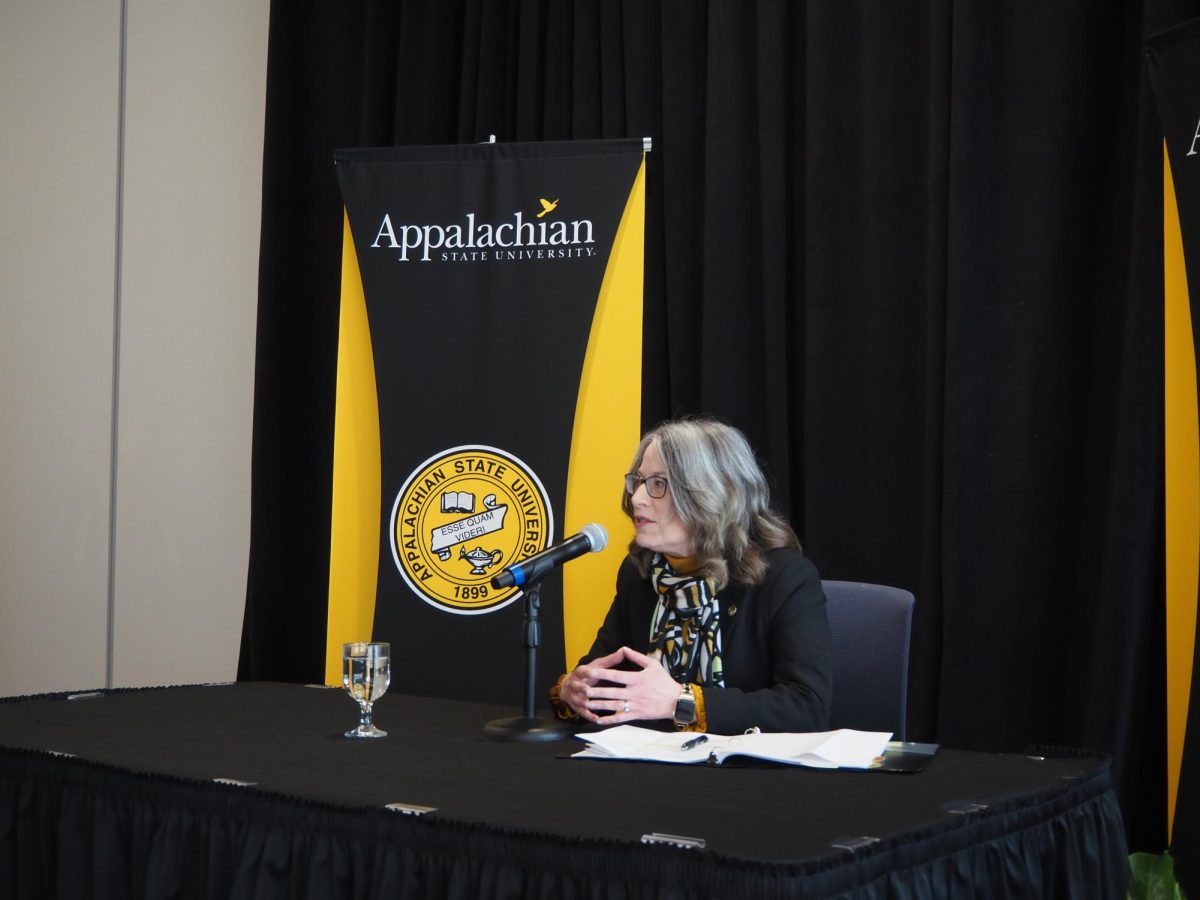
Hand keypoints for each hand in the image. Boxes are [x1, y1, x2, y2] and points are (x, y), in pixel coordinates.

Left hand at [560, 647, 682, 724]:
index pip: (616, 675)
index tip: (589, 672)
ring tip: (586, 704)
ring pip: (613, 706)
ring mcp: (634, 705)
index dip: (602, 673)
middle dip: (596, 691)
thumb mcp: (653, 664)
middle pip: (611, 692)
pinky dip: (609, 720)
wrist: (676, 701)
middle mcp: (634, 692)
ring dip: (599, 705)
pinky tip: (598, 720)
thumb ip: (637, 656)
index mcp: (637, 679)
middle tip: (583, 690)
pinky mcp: (636, 715)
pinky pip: (620, 718)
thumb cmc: (664, 681)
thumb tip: (624, 648)